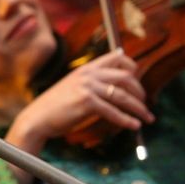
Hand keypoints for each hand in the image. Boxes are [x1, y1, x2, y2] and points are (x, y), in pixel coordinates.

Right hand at [7, 49, 151, 154]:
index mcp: (86, 68)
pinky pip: (113, 111)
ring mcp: (87, 87)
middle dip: (140, 91)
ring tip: (147, 118)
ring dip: (139, 108)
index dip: (132, 67)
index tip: (138, 81)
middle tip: (145, 104)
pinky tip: (134, 126)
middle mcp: (88, 74)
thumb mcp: (74, 86)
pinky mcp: (86, 102)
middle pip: (125, 77)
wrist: (38, 117)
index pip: (116, 57)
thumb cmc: (57, 105)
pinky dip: (126, 120)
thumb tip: (115, 77)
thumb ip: (92, 80)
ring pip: (123, 96)